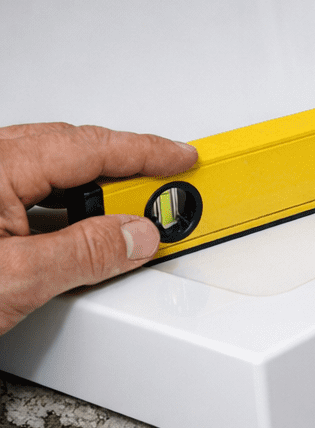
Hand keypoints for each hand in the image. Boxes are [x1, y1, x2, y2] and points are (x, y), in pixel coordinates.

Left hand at [0, 123, 197, 333]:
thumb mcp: (16, 279)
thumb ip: (85, 254)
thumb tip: (139, 236)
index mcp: (0, 166)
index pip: (93, 147)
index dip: (148, 153)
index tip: (184, 159)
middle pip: (76, 149)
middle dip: (128, 170)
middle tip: (166, 194)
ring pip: (53, 165)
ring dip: (97, 185)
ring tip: (129, 213)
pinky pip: (30, 182)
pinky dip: (65, 197)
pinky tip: (79, 222)